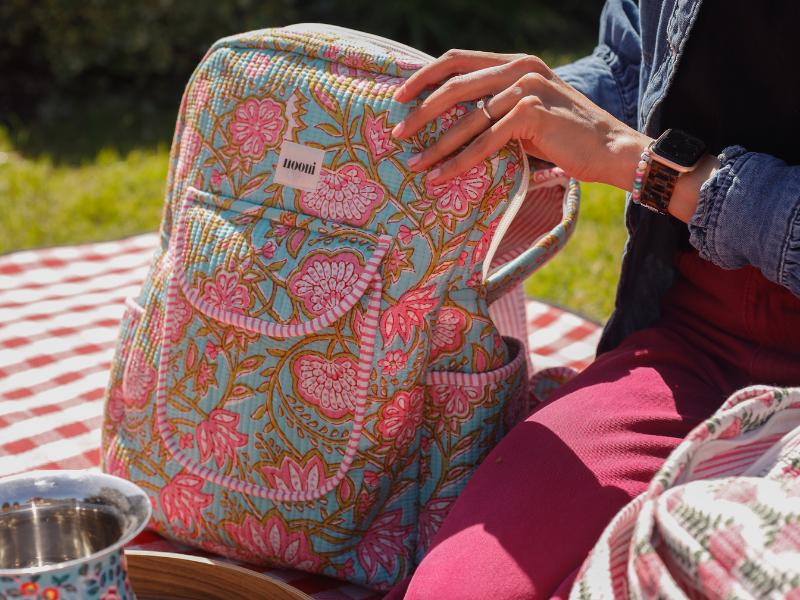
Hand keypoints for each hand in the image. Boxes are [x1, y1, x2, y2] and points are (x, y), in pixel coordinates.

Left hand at [391, 49, 650, 191]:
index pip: (457, 60)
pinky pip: (486, 141)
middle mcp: (519, 68)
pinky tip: (441, 176)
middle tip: (397, 133)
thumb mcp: (525, 113)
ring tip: (414, 164)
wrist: (610, 149)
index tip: (398, 97)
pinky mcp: (532, 114)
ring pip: (467, 118)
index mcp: (514, 62)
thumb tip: (449, 123)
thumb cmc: (565, 137)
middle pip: (454, 85)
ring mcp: (526, 88)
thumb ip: (494, 108)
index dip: (424, 77)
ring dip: (436, 144)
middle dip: (420, 111)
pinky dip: (460, 161)